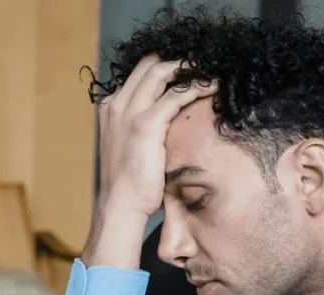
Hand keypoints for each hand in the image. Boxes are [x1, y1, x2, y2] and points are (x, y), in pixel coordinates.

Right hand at [84, 55, 215, 268]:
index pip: (138, 75)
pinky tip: (211, 87)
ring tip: (209, 70)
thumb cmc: (130, 183)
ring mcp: (129, 112)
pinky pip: (174, 96)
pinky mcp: (145, 124)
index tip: (185, 68)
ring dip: (189, 69)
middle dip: (177, 61)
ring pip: (161, 74)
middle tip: (201, 63)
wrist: (120, 203)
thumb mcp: (131, 148)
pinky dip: (195, 88)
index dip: (162, 66)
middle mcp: (117, 104)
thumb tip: (166, 128)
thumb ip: (142, 131)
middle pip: (149, 66)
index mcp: (112, 108)